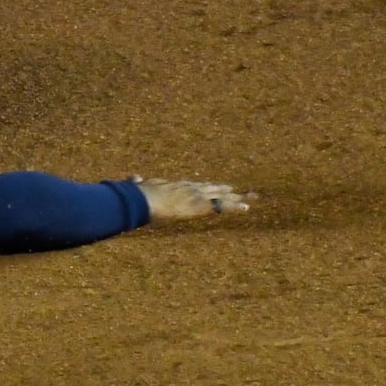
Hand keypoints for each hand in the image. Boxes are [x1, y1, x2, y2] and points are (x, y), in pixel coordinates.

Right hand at [135, 177, 251, 220]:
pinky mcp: (200, 204)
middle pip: (211, 188)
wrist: (143, 199)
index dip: (206, 187)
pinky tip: (246, 207)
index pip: (195, 185)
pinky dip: (235, 206)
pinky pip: (222, 206)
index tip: (214, 187)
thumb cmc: (138, 196)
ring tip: (251, 197)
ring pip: (221, 196)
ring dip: (237, 197)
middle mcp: (189, 188)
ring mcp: (196, 195)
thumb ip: (138, 183)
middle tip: (235, 189)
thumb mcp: (138, 188)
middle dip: (224, 189)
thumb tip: (133, 177)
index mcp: (176, 185)